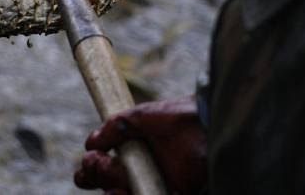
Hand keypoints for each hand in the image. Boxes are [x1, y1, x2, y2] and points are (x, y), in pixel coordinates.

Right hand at [74, 95, 206, 194]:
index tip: (90, 158)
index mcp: (132, 153)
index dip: (90, 168)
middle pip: (108, 183)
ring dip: (112, 194)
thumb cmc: (181, 117)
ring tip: (115, 188)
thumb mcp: (145, 117)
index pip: (102, 166)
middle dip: (97, 175)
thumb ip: (117, 126)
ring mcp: (157, 185)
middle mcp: (142, 172)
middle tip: (100, 163)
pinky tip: (127, 193)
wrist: (214, 125)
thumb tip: (91, 141)